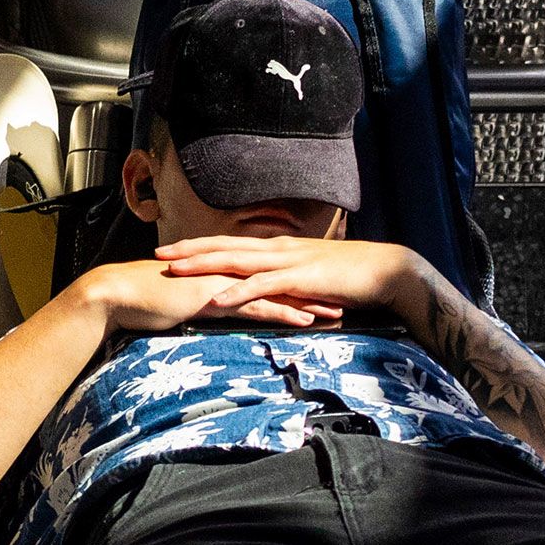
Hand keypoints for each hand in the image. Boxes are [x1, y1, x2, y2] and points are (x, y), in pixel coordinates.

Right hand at [78, 259, 325, 337]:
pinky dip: (284, 313)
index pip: (266, 275)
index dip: (294, 282)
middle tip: (343, 295)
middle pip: (279, 279)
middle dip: (312, 288)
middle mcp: (226, 270)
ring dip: (308, 302)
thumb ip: (200, 301)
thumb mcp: (181, 299)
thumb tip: (211, 310)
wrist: (119, 294)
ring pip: (275, 291)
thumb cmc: (144, 299)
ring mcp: (223, 282)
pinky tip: (306, 321)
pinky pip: (256, 306)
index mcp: (220, 269)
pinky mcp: (216, 297)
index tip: (320, 289)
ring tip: (337, 311)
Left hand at [154, 235, 433, 324]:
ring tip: (176, 272)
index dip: (200, 246)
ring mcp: (288, 262)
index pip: (231, 243)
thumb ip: (290, 280)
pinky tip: (216, 301)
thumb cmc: (352, 275)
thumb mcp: (312, 276)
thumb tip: (272, 289)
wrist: (386, 271)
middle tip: (158, 255)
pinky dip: (237, 293)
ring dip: (204, 266)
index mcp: (278, 249)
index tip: (172, 249)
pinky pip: (261, 286)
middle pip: (225, 247)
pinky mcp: (299, 280)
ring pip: (236, 262)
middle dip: (190, 251)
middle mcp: (278, 250)